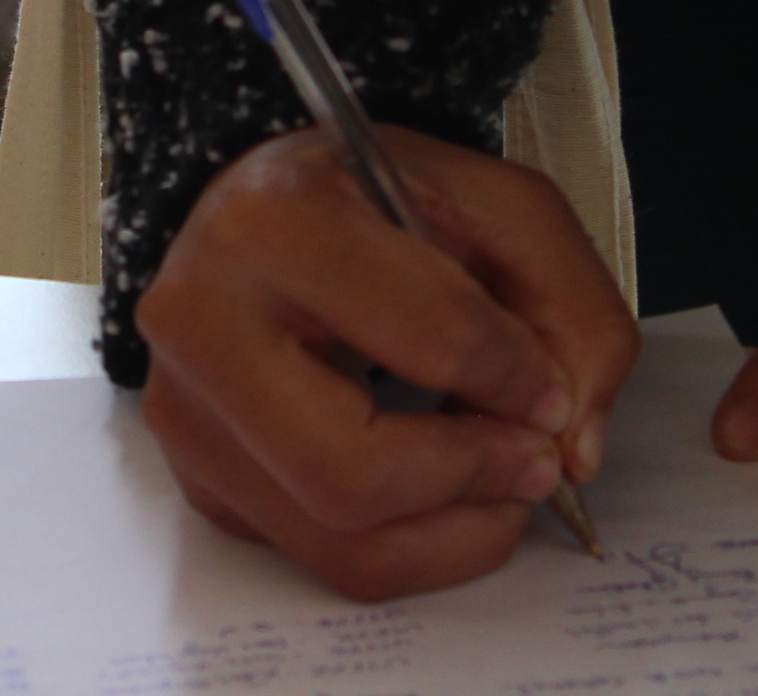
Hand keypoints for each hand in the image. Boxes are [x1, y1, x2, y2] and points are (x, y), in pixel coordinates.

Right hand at [136, 124, 638, 601]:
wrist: (254, 207)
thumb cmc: (370, 198)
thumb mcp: (489, 203)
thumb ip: (569, 303)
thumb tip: (575, 448)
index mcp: (271, 222)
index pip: (430, 337)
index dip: (521, 378)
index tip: (549, 388)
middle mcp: (198, 322)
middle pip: (354, 474)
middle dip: (475, 480)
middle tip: (535, 462)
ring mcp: (182, 411)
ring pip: (337, 542)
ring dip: (452, 534)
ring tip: (499, 486)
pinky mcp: (195, 476)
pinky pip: (315, 559)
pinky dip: (403, 546)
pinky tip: (432, 487)